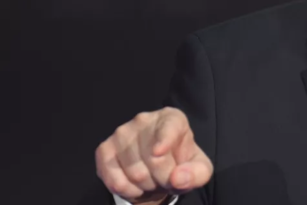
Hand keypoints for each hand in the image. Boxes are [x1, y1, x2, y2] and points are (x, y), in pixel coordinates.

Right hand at [95, 107, 212, 203]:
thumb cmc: (180, 163)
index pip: (169, 126)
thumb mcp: (199, 169)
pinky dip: (127, 190)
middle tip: (166, 178)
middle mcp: (144, 120)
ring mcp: (122, 133)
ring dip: (147, 186)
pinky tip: (135, 185)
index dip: (164, 140)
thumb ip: (197, 173)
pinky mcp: (104, 149)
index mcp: (172, 118)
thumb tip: (178, 178)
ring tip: (152, 179)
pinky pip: (114, 179)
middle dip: (164, 179)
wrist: (158, 168)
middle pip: (154, 160)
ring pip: (135, 173)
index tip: (159, 152)